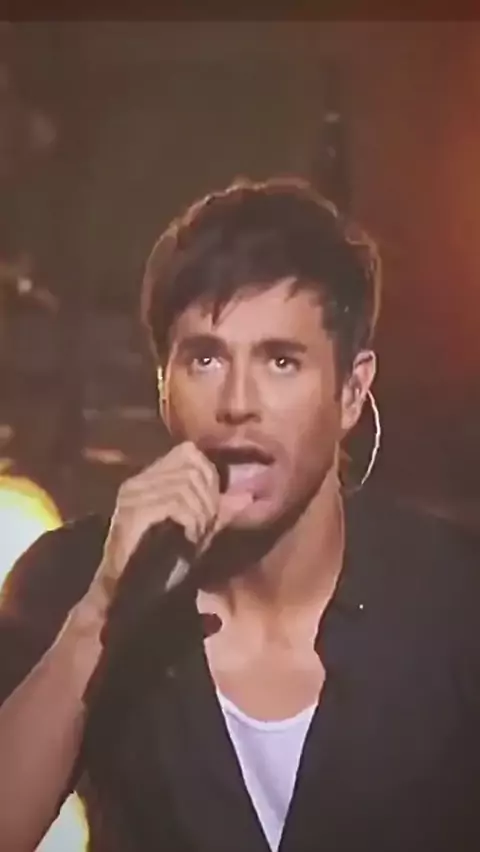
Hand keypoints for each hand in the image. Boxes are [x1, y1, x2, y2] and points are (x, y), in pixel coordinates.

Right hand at [86, 441, 249, 614]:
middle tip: (206, 525)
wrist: (127, 595)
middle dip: (208, 496)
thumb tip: (248, 495)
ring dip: (201, 511)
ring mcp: (134, 495)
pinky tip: (190, 539)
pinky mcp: (134, 512)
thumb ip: (219, 510)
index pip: (188, 452)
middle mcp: (139, 481)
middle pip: (191, 466)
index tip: (212, 508)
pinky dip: (192, 521)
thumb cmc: (163, 564)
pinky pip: (176, 503)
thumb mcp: (198, 531)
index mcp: (149, 479)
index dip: (209, 475)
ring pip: (186, 484)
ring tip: (197, 535)